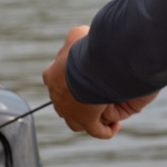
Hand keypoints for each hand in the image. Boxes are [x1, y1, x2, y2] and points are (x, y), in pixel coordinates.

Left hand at [42, 25, 158, 138]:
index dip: (65, 78)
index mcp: (52, 75)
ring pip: (75, 121)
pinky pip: (96, 131)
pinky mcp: (86, 121)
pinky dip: (105, 130)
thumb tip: (83, 35)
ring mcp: (70, 112)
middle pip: (64, 102)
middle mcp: (57, 96)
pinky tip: (114, 126)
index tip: (80, 73)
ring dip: (87, 118)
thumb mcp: (77, 35)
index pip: (52, 79)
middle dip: (77, 99)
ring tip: (102, 112)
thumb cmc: (83, 50)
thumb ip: (77, 36)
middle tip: (93, 93)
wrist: (91, 65)